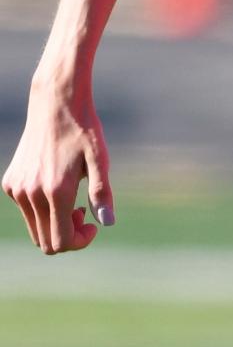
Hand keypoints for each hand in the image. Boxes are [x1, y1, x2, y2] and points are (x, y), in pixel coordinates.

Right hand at [2, 89, 112, 253]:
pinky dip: (41, 208)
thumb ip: (102, 193)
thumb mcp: (100, 159)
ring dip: (54, 222)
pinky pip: (26, 210)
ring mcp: (17, 189)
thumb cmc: (83, 130)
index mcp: (56, 192)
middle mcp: (31, 194)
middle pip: (45, 241)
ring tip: (73, 198)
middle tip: (84, 211)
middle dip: (68, 234)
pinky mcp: (10, 183)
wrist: (56, 104)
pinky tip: (56, 185)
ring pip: (34, 227)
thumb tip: (107, 224)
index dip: (79, 242)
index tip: (92, 226)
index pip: (60, 242)